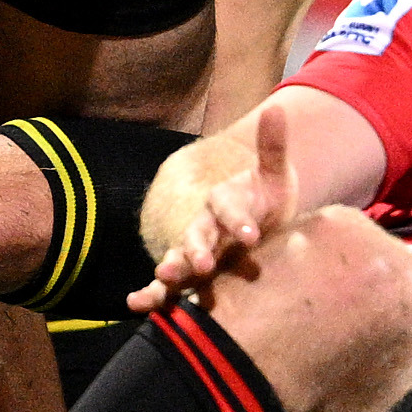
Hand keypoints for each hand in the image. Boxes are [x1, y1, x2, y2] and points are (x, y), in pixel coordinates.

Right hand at [130, 103, 298, 311]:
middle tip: (202, 263)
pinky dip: (152, 294)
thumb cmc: (265, 198)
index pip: (228, 208)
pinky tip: (135, 304)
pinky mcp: (192, 276)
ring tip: (163, 277)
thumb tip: (276, 107)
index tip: (251, 236)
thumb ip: (272, 146)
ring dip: (170, 269)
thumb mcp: (274, 174)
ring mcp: (196, 249)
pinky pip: (169, 286)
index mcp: (224, 200)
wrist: (257, 220)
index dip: (238, 221)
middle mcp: (205, 224)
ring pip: (178, 258)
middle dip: (197, 247)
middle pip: (196, 233)